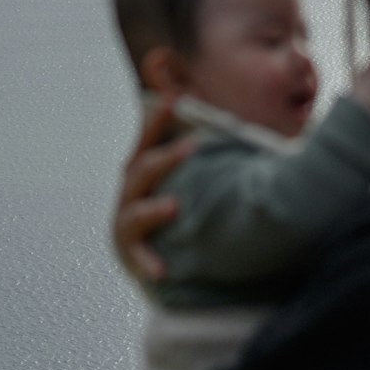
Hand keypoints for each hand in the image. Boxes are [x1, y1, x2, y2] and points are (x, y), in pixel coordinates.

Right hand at [110, 94, 193, 282]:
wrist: (165, 257)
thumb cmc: (182, 205)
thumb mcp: (190, 175)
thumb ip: (207, 150)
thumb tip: (242, 120)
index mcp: (144, 168)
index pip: (148, 139)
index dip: (158, 119)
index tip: (174, 99)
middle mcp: (131, 192)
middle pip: (143, 169)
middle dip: (166, 158)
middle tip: (193, 146)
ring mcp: (127, 223)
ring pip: (134, 214)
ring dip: (152, 210)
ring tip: (175, 206)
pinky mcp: (131, 254)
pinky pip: (138, 258)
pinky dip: (147, 262)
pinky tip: (162, 270)